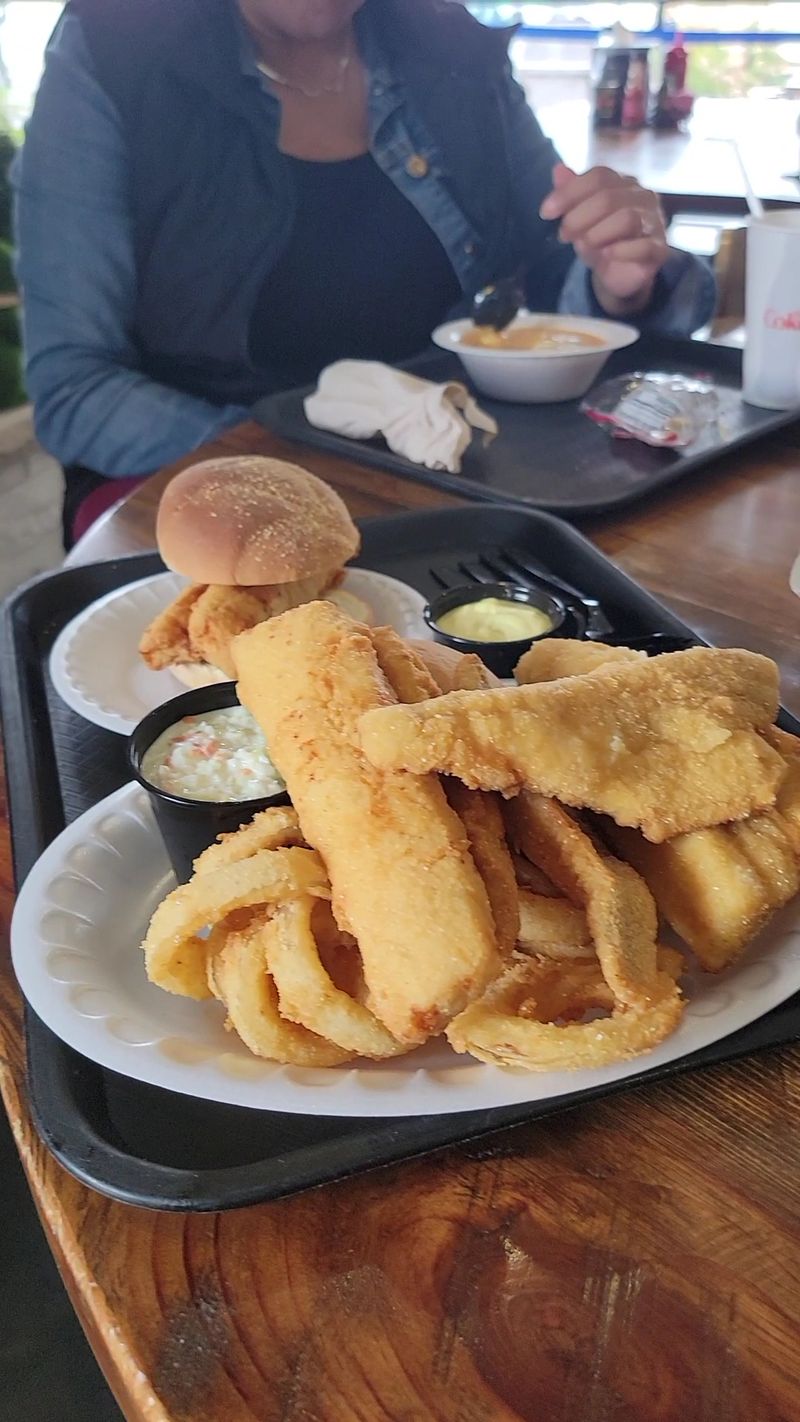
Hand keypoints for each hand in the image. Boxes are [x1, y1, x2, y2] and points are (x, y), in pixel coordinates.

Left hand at [540, 163, 669, 315]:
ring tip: (584, 246)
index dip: (569, 192)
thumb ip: (571, 194)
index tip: (546, 212)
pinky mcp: (660, 249)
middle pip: (608, 197)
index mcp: (623, 183)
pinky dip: (620, 252)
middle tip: (564, 235)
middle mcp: (642, 196)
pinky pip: (643, 246)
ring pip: (627, 219)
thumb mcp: (579, 217)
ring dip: (597, 234)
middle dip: (579, 218)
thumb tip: (558, 170)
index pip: (599, 176)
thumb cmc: (600, 240)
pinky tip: (607, 257)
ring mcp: (655, 221)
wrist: (618, 274)